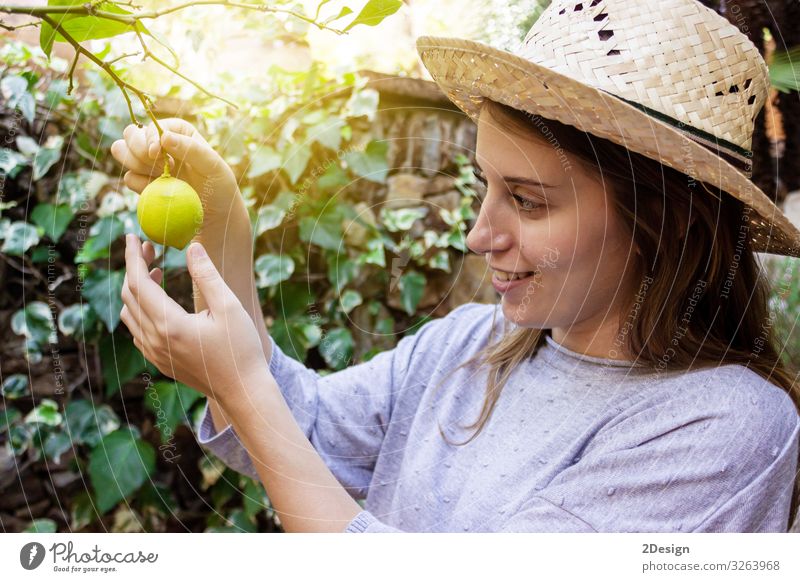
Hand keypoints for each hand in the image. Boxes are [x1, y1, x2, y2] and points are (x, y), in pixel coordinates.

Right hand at [110, 118, 243, 231]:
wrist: (214, 217)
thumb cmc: (219, 189)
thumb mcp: (214, 167)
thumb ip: (191, 149)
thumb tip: (164, 136)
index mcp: (178, 132)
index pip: (153, 125)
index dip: (150, 137)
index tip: (157, 154)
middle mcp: (160, 144)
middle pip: (130, 134)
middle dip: (139, 149)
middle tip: (159, 167)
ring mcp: (149, 163)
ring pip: (120, 150)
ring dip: (135, 163)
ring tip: (160, 176)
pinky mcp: (143, 183)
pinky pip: (128, 178)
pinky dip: (140, 185)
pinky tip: (157, 190)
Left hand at [120, 233, 266, 403]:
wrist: (243, 391)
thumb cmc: (240, 349)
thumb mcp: (229, 307)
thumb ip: (207, 275)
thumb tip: (192, 246)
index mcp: (169, 325)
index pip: (138, 283)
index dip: (133, 257)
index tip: (134, 236)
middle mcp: (155, 340)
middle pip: (129, 295)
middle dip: (135, 268)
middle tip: (151, 249)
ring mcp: (154, 353)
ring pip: (129, 313)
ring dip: (137, 289)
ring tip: (157, 272)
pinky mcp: (159, 361)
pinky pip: (137, 330)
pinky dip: (140, 309)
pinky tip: (160, 302)